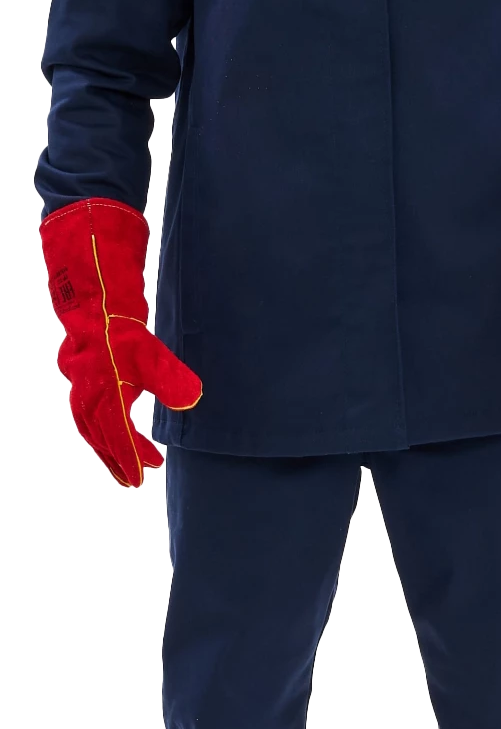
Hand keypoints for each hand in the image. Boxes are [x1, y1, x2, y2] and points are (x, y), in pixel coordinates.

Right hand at [41, 196, 201, 486]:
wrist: (86, 253)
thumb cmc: (111, 293)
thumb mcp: (142, 336)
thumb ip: (165, 373)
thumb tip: (191, 404)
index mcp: (98, 378)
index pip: (113, 427)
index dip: (129, 452)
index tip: (146, 472)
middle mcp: (85, 374)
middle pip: (96, 426)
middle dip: (116, 452)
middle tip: (136, 476)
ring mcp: (81, 361)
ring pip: (90, 410)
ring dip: (109, 434)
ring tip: (130, 452)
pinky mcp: (86, 348)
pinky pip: (90, 391)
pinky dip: (103, 409)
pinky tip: (121, 410)